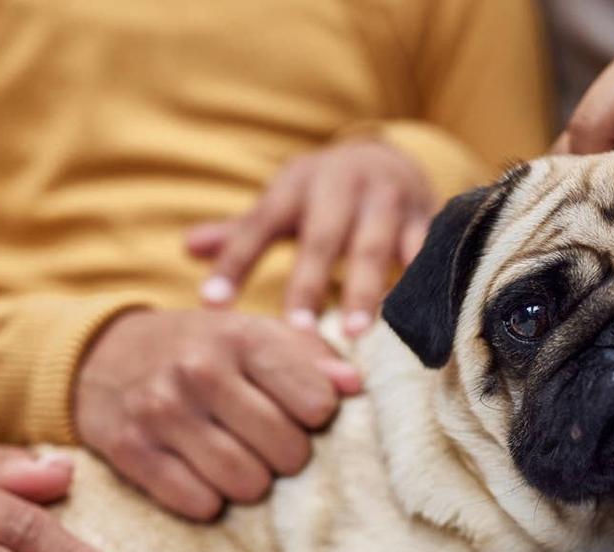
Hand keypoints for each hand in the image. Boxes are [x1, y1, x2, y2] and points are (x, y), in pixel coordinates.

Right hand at [75, 309, 361, 519]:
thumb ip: (312, 356)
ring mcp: (162, 412)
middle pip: (287, 452)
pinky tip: (204, 475)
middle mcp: (201, 371)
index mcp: (243, 337)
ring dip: (252, 483)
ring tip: (241, 461)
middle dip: (288, 457)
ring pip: (246, 484)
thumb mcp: (256, 334)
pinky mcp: (130, 451)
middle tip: (272, 446)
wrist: (104, 353)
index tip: (303, 413)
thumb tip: (355, 386)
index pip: (318, 402)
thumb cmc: (202, 348)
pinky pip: (198, 504)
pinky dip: (210, 500)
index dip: (318, 417)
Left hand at [187, 139, 435, 336]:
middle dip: (309, 283)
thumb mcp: (283, 202)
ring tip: (358, 333)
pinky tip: (418, 317)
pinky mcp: (425, 215)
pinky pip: (425, 251)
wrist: (391, 157)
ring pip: (375, 247)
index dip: (236, 262)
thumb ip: (242, 232)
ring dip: (367, 289)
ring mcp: (386, 199)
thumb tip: (188, 247)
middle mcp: (341, 186)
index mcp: (297, 185)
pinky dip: (423, 280)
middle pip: (322, 238)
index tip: (211, 304)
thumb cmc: (323, 195)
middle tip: (295, 332)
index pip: (260, 224)